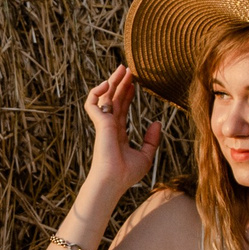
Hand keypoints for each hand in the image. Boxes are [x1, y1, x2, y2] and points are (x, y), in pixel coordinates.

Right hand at [82, 65, 162, 194]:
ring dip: (112, 81)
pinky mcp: (99, 123)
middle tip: (128, 68)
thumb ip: (151, 139)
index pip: (121, 108)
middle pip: (114, 98)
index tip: (134, 83)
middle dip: (120, 83)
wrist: (114, 181)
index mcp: (118, 133)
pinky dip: (96, 91)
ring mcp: (103, 124)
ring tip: (122, 68)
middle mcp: (109, 126)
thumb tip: (157, 123)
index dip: (127, 94)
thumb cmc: (126, 174)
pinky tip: (108, 83)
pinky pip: (92, 103)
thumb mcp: (145, 155)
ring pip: (105, 96)